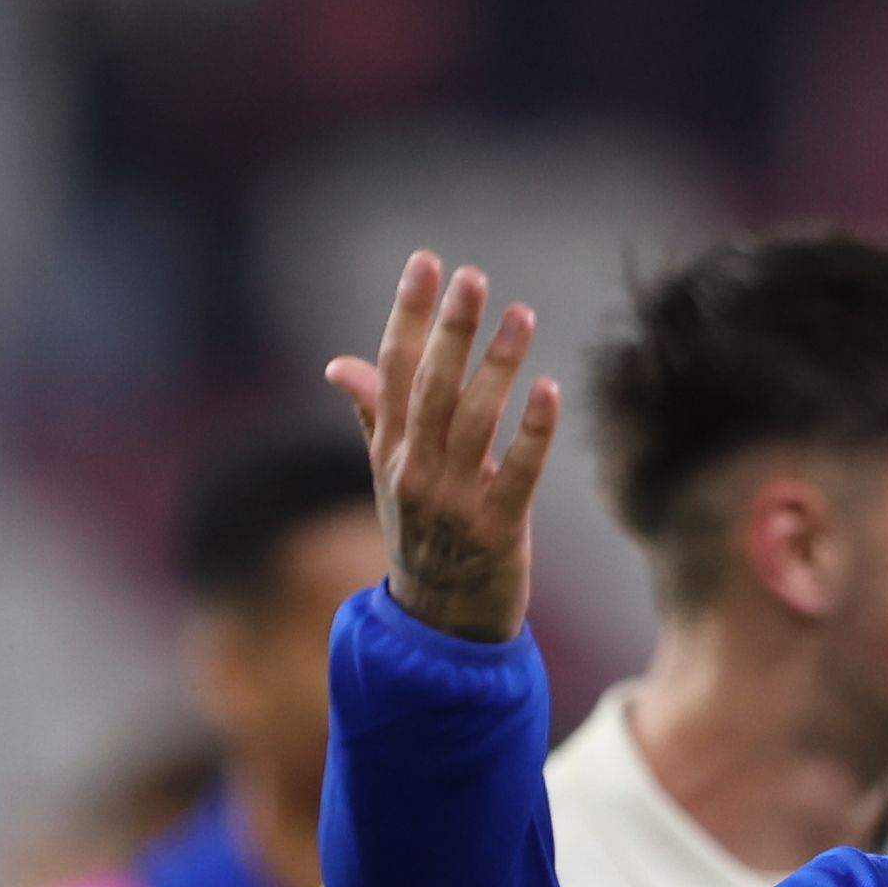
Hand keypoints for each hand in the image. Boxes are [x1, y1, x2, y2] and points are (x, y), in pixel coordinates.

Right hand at [328, 250, 559, 642]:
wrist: (441, 623)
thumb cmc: (423, 537)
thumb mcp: (390, 476)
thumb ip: (373, 416)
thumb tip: (339, 364)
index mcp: (390, 451)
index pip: (392, 370)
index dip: (407, 314)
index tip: (425, 263)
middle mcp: (414, 471)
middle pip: (429, 387)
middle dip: (449, 330)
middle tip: (471, 276)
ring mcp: (453, 502)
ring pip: (472, 423)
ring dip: (496, 366)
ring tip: (522, 315)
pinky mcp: (497, 531)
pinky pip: (517, 475)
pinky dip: (532, 433)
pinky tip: (548, 390)